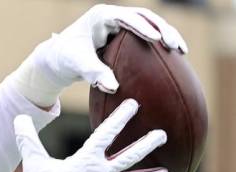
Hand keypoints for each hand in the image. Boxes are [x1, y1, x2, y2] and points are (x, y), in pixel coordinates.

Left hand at [11, 4, 187, 106]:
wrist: (59, 57)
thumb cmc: (65, 58)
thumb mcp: (77, 65)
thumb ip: (94, 73)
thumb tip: (114, 87)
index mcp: (102, 16)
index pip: (127, 18)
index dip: (143, 27)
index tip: (157, 39)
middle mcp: (114, 16)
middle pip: (145, 17)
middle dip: (163, 29)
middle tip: (175, 46)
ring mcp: (121, 23)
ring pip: (150, 24)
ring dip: (167, 35)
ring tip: (182, 51)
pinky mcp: (125, 34)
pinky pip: (147, 35)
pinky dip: (160, 44)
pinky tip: (174, 57)